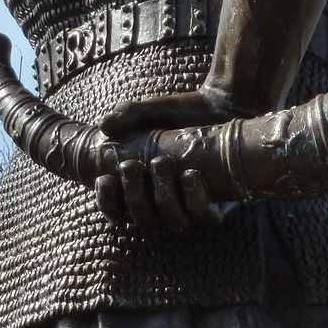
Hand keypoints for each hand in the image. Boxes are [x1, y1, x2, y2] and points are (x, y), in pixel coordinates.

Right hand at [95, 87, 246, 231]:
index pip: (116, 210)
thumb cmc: (182, 112)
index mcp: (143, 188)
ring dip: (164, 197)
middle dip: (134, 197)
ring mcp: (192, 205)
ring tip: (161, 164)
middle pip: (143, 220)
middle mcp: (165, 202)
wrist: (223, 105)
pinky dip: (196, 201)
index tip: (105, 178)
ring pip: (173, 222)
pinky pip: (205, 217)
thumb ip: (127, 114)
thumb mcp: (151, 110)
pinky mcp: (219, 202)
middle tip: (132, 166)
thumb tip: (104, 127)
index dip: (107, 202)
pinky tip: (190, 175)